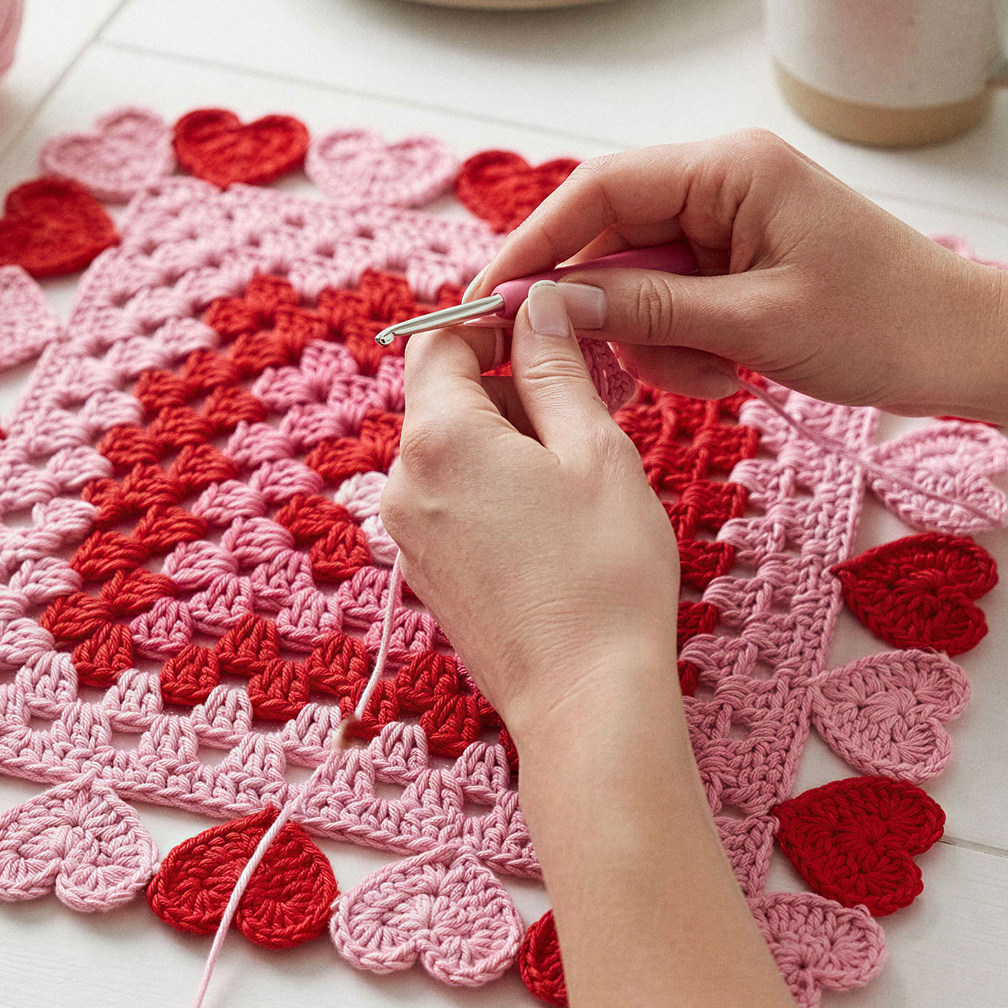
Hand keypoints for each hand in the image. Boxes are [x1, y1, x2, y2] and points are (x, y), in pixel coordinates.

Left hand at [378, 280, 679, 737]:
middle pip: (444, 396)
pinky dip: (494, 479)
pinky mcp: (427, 572)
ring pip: (451, 448)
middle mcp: (405, 482)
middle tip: (588, 387)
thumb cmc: (602, 574)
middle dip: (510, 379)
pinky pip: (451, 497)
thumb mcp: (593, 450)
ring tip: (583, 451)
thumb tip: (538, 306)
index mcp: (439, 439)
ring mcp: (410, 534)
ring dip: (509, 431)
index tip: (549, 328)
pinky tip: (555, 504)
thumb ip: (555, 368)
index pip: (438, 341)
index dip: (491, 321)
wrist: (585, 700)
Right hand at [466, 128, 1007, 416]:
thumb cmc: (886, 322)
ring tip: (709, 378)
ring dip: (651, 340)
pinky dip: (679, 346)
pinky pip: (668, 302)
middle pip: (609, 238)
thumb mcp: (756, 322)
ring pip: (633, 280)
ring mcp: (726, 224)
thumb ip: (647, 308)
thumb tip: (550, 303)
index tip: (491, 299)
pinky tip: (725, 374)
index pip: (598, 190)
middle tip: (611, 368)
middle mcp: (720, 183)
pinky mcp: (733, 263)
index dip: (536, 244)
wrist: (967, 350)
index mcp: (729, 168)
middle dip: (605, 310)